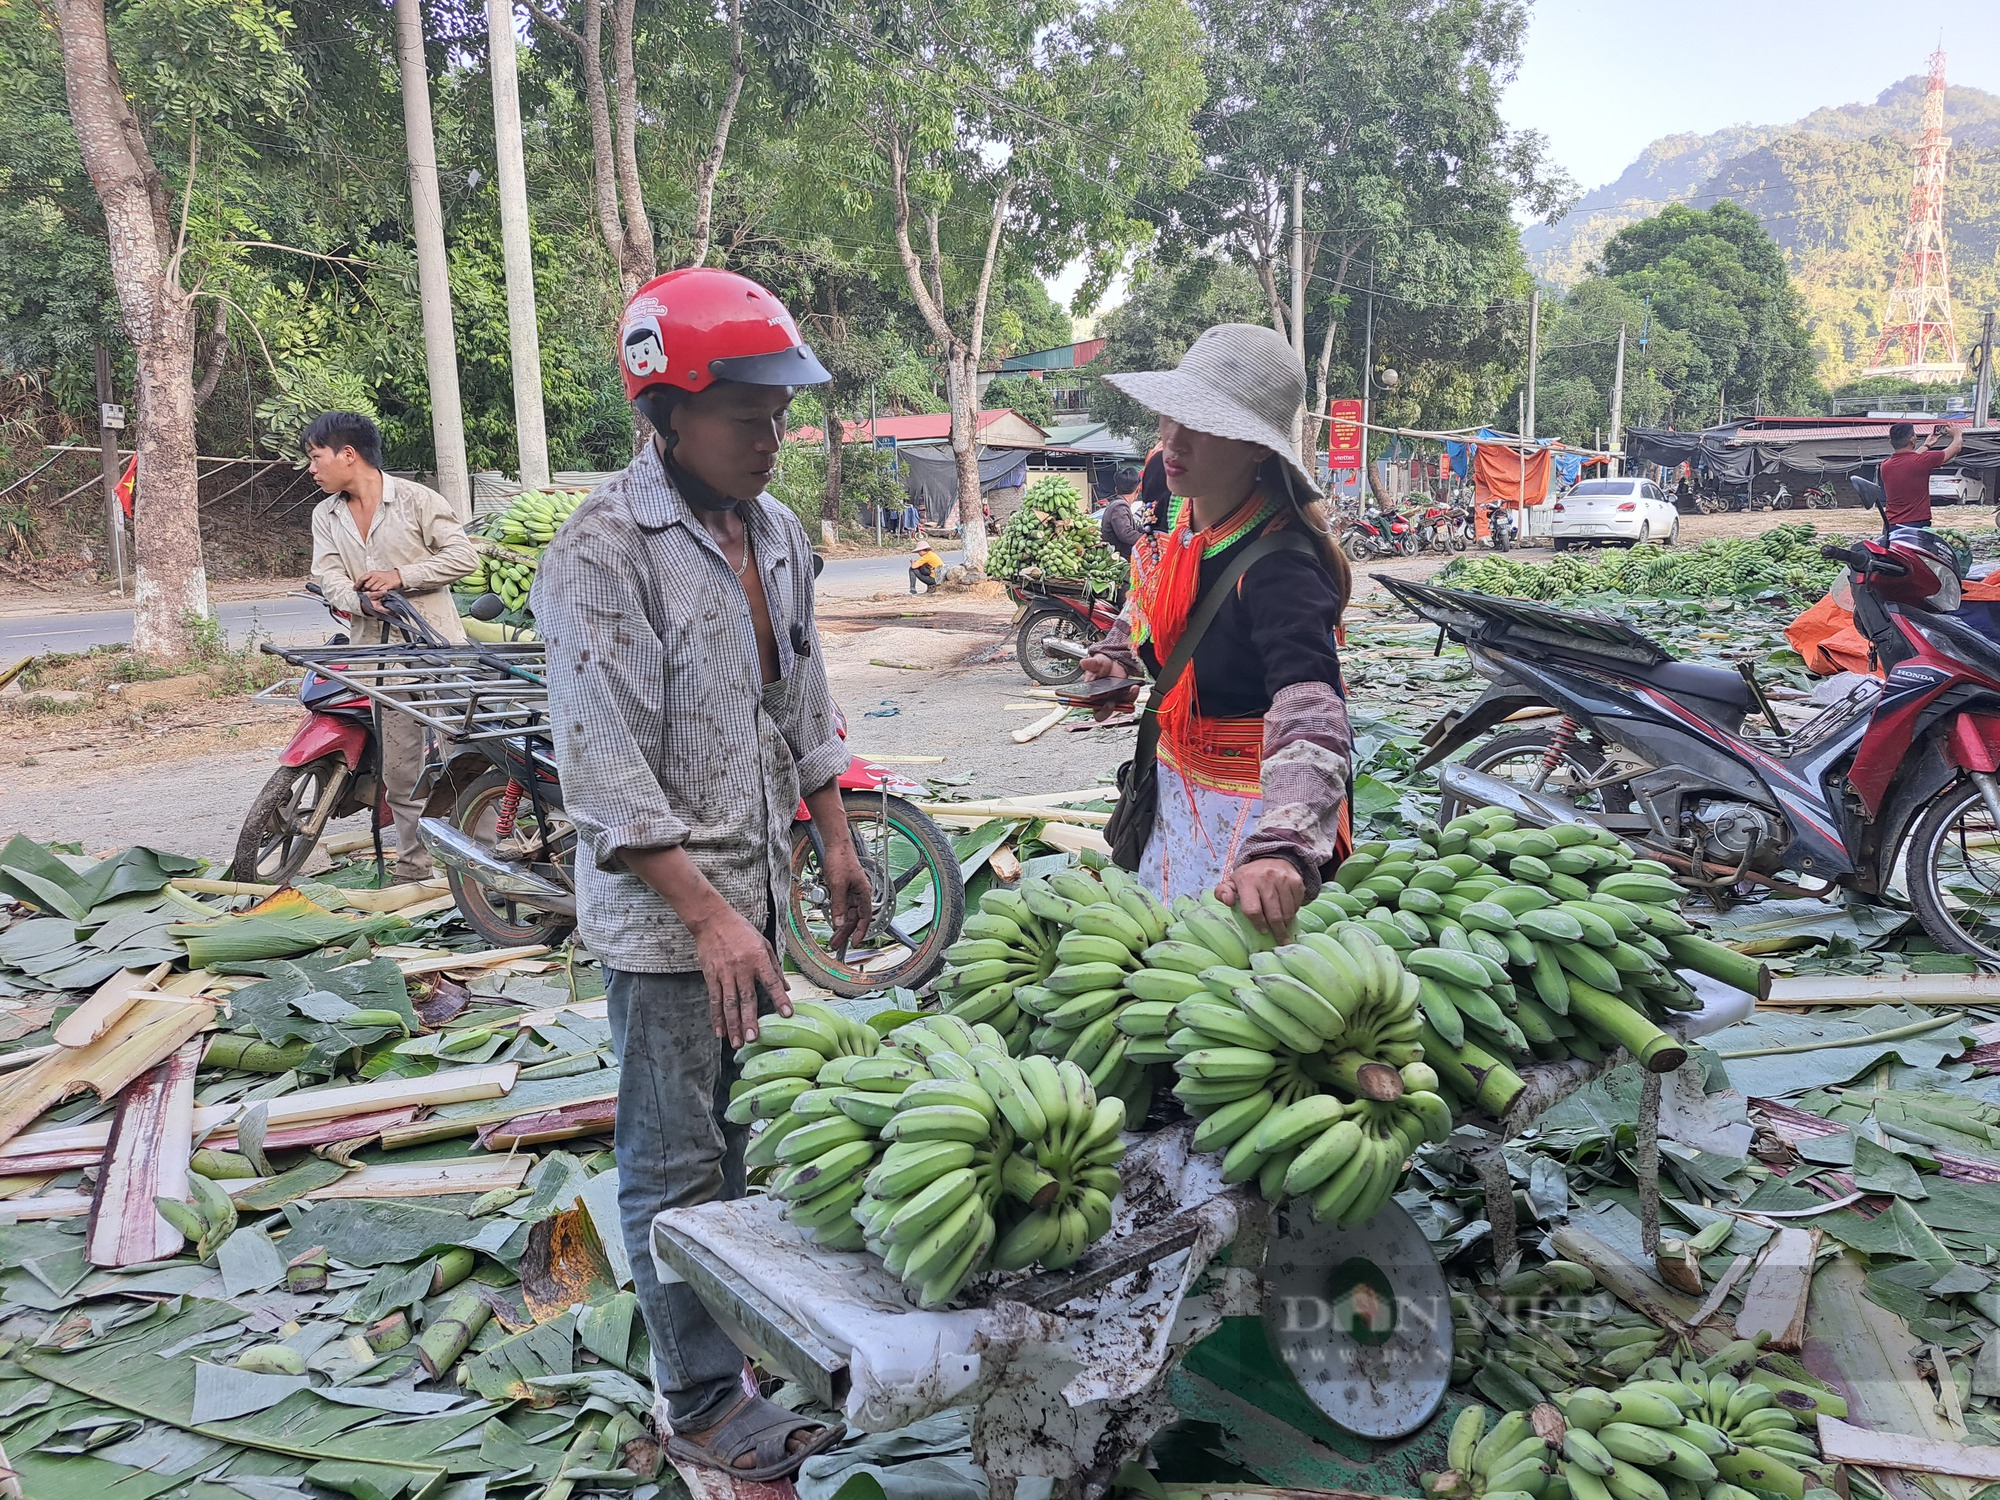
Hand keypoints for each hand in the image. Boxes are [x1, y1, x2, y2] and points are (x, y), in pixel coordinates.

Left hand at [357, 568, 402, 594]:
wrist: (397, 576)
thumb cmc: (385, 576)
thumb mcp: (376, 575)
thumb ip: (368, 579)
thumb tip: (361, 587)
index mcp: (372, 573)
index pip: (362, 579)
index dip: (357, 585)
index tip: (355, 589)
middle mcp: (376, 576)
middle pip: (367, 586)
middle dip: (365, 590)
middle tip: (366, 592)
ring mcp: (382, 581)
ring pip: (373, 589)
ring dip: (372, 593)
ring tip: (374, 593)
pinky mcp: (387, 586)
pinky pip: (380, 591)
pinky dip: (378, 594)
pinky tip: (379, 594)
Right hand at [688, 905, 790, 1048]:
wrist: (713, 920)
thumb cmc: (741, 931)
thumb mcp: (764, 944)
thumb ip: (775, 967)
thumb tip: (787, 987)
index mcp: (758, 959)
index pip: (772, 982)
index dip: (780, 999)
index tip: (788, 1014)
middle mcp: (741, 968)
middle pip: (747, 998)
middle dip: (750, 1021)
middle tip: (754, 1039)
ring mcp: (724, 973)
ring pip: (729, 1004)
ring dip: (733, 1025)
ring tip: (737, 1042)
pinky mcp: (711, 976)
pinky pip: (714, 1000)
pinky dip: (716, 1017)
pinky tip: (719, 1031)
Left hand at [821, 843, 874, 956]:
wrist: (835, 846)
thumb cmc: (841, 860)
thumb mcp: (837, 885)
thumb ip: (838, 905)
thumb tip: (839, 923)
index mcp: (864, 893)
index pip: (865, 917)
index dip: (861, 931)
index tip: (855, 942)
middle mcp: (859, 894)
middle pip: (854, 918)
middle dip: (845, 932)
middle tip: (837, 944)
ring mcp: (851, 892)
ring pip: (846, 913)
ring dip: (839, 925)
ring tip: (832, 937)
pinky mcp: (843, 889)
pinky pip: (840, 906)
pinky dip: (836, 914)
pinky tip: (831, 921)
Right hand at [1079, 651, 1135, 720]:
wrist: (1112, 661)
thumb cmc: (1101, 667)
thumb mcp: (1095, 664)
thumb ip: (1091, 664)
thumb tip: (1084, 663)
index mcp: (1094, 698)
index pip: (1097, 713)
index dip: (1102, 711)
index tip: (1107, 704)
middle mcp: (1105, 701)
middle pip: (1109, 713)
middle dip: (1113, 709)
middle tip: (1113, 702)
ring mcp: (1116, 698)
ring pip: (1123, 705)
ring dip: (1128, 698)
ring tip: (1132, 688)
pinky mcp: (1126, 694)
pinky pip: (1130, 698)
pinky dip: (1133, 693)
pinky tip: (1134, 686)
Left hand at [1217, 857, 1304, 942]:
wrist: (1272, 857)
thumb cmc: (1250, 876)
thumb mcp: (1233, 882)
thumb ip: (1223, 892)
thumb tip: (1227, 901)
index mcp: (1247, 880)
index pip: (1253, 910)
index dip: (1258, 924)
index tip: (1262, 931)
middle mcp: (1266, 878)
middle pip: (1273, 914)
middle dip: (1277, 931)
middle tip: (1280, 941)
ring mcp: (1283, 879)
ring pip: (1287, 911)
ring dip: (1286, 924)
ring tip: (1284, 931)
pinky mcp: (1296, 881)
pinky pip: (1297, 904)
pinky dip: (1293, 912)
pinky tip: (1288, 914)